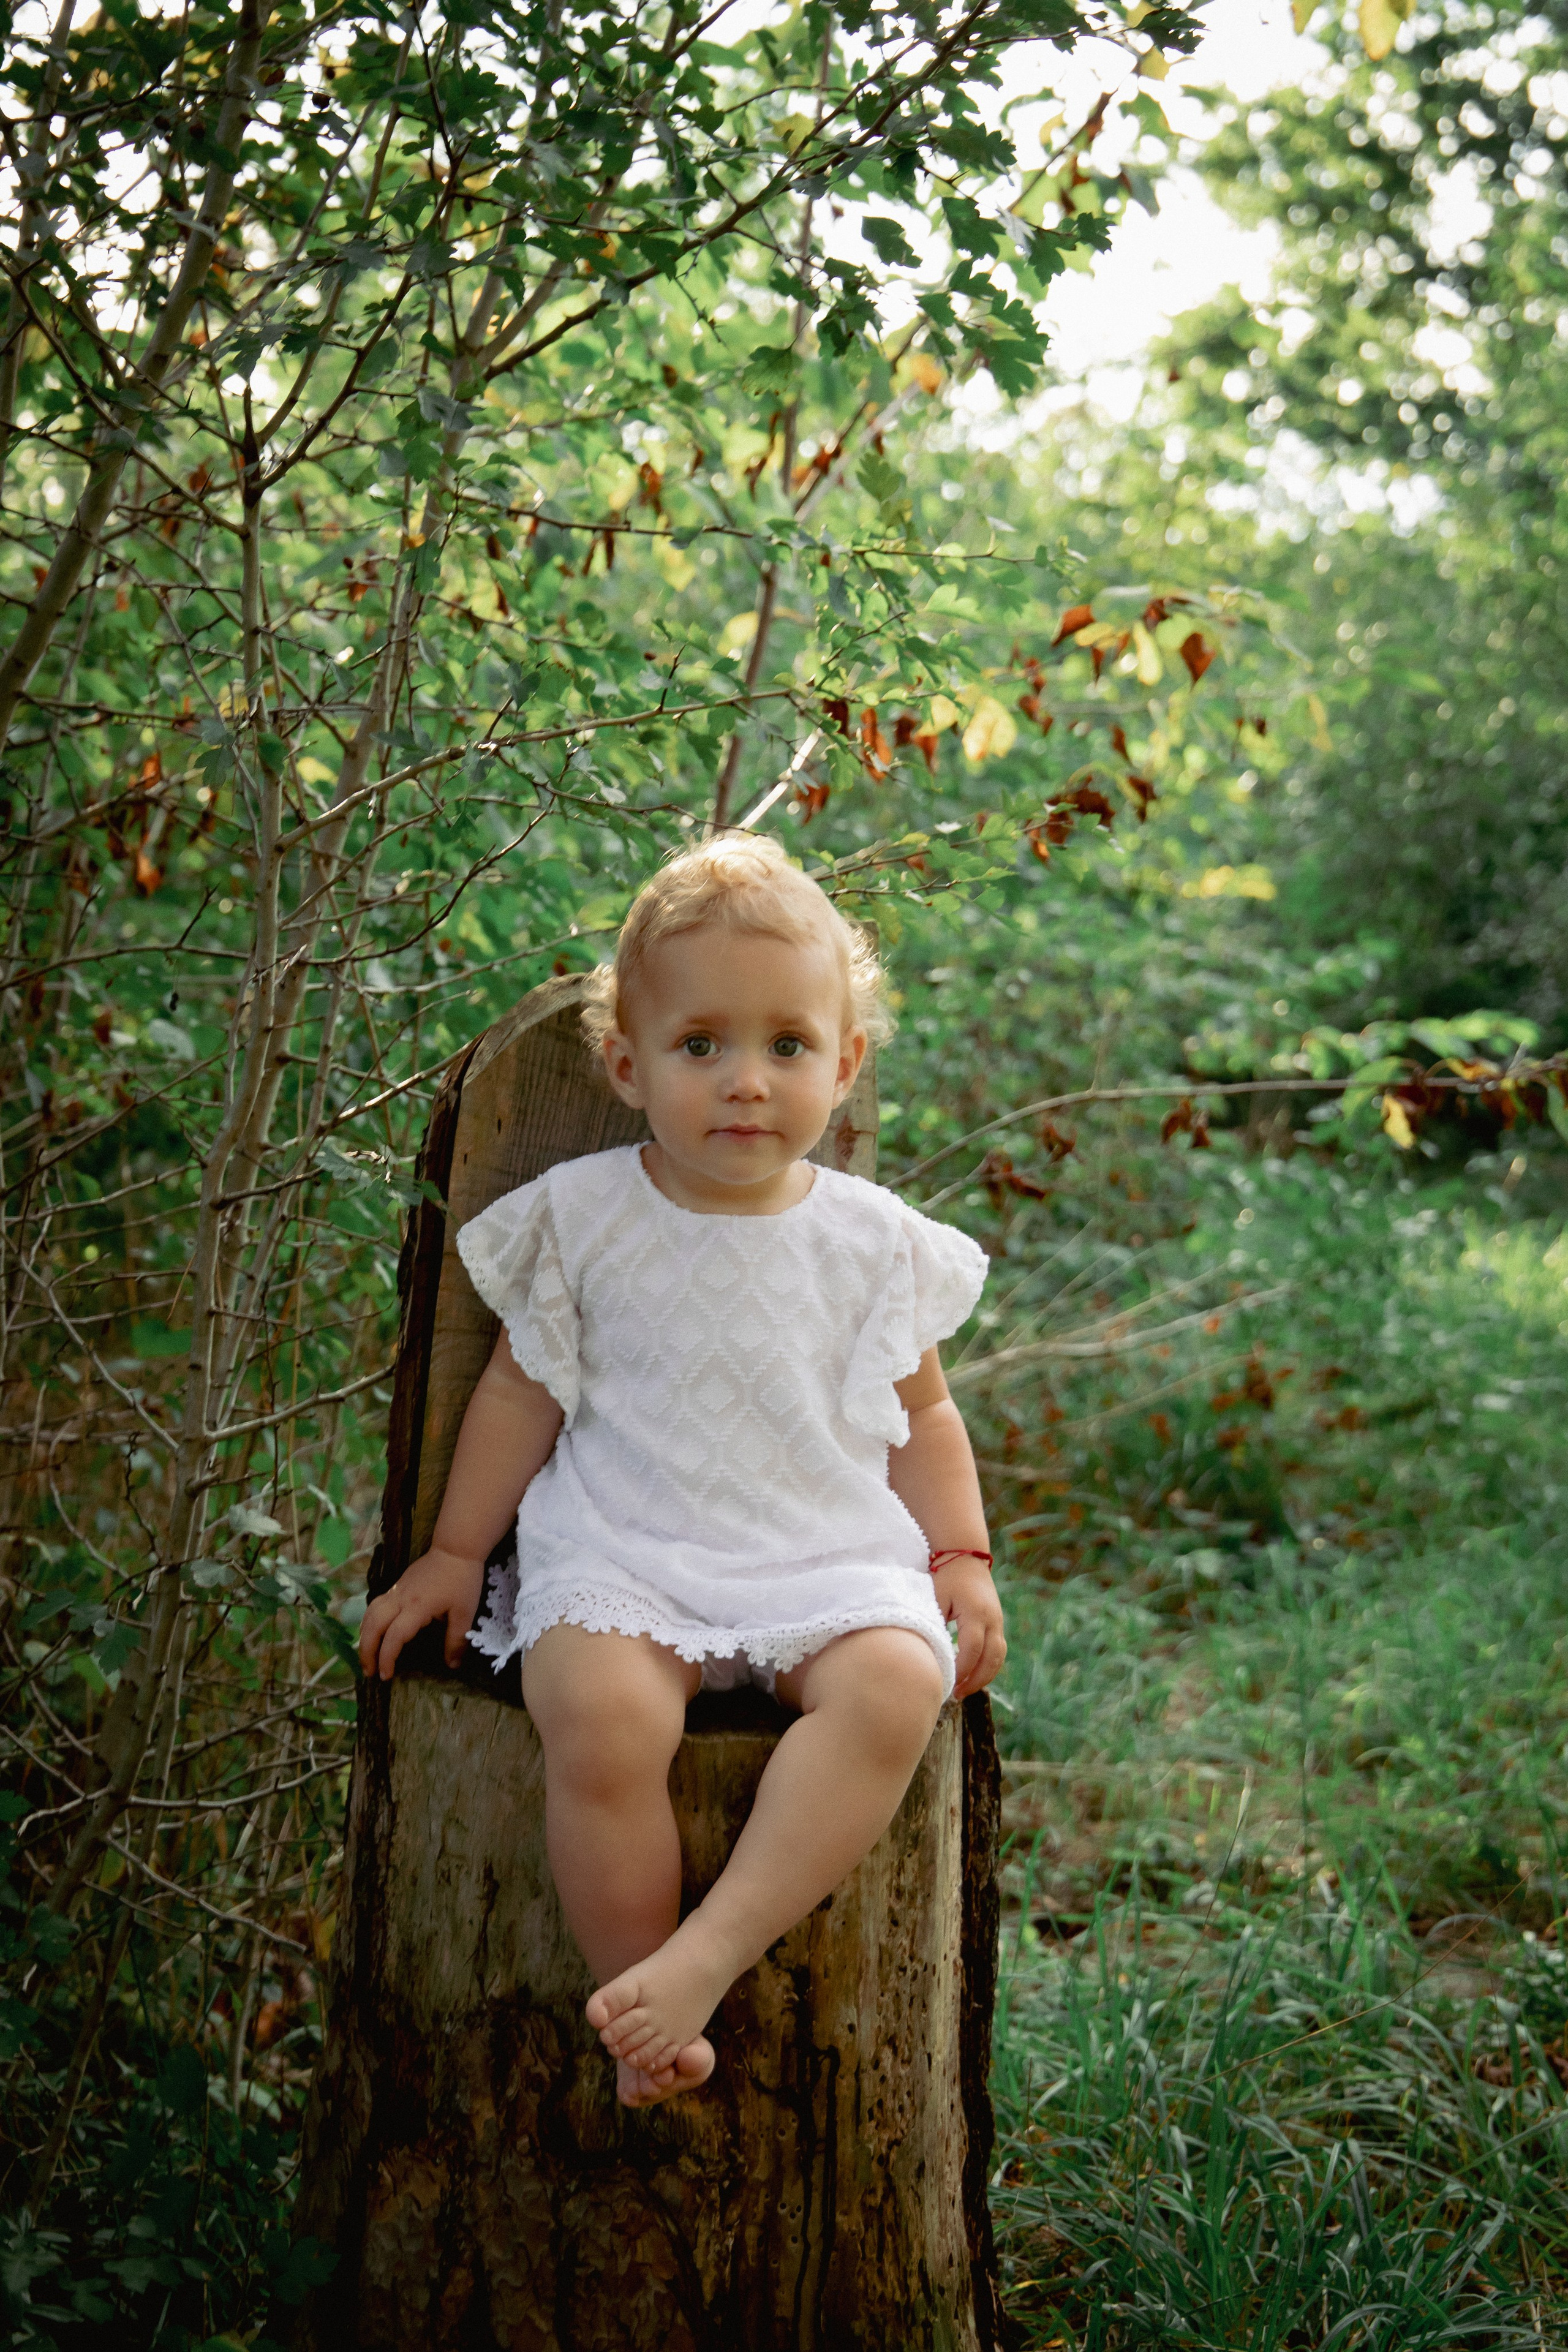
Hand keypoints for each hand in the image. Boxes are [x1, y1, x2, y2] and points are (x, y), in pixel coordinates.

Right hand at [358, 1545, 484, 1680]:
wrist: (456, 1548)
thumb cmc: (462, 1580)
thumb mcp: (464, 1613)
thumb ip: (456, 1640)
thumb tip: (453, 1666)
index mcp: (417, 1608)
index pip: (394, 1637)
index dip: (387, 1659)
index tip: (386, 1676)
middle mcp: (400, 1599)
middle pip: (373, 1626)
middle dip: (367, 1651)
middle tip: (369, 1672)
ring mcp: (396, 1591)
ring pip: (370, 1614)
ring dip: (364, 1636)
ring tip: (366, 1656)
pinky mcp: (397, 1585)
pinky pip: (375, 1605)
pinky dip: (369, 1621)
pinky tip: (372, 1632)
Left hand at [932, 1558, 1005, 1701]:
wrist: (965, 1556)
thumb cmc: (945, 1577)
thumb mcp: (935, 1597)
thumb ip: (934, 1624)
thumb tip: (930, 1654)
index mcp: (976, 1612)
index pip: (972, 1648)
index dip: (961, 1669)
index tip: (947, 1682)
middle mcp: (992, 1618)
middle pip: (991, 1658)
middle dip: (976, 1680)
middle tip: (957, 1695)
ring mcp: (998, 1621)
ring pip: (999, 1657)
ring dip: (984, 1676)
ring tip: (965, 1690)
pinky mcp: (997, 1623)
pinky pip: (998, 1650)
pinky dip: (988, 1666)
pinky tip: (972, 1676)